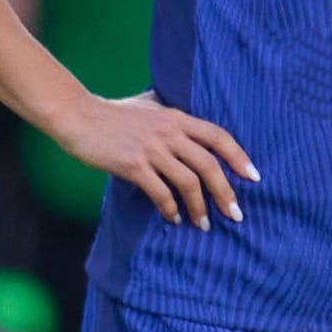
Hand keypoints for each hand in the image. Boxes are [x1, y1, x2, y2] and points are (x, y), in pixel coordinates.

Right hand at [54, 90, 258, 230]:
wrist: (77, 115)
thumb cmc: (112, 113)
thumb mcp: (149, 106)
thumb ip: (170, 115)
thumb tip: (188, 126)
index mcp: (176, 117)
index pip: (218, 136)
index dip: (239, 157)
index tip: (253, 177)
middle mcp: (169, 132)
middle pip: (209, 165)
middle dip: (226, 193)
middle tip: (236, 214)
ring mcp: (151, 149)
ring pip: (189, 182)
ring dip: (199, 207)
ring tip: (204, 225)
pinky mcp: (132, 165)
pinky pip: (160, 192)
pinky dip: (171, 209)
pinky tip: (174, 219)